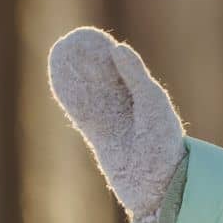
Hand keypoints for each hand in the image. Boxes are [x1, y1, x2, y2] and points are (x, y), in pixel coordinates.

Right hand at [47, 27, 187, 221]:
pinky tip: (59, 83)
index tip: (89, 37)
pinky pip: (81, 113)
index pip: (122, 68)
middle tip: (68, 42)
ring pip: (89, 94)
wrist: (158, 185)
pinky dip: (70, 97)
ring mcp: (113, 122)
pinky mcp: (99, 138)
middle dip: (86, 62)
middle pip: (102, 78)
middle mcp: (129, 107)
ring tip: (58, 56)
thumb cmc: (164, 143)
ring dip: (75, 77)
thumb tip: (116, 47)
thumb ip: (135, 77)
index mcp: (147, 96)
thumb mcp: (153, 104)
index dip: (105, 53)